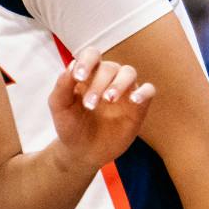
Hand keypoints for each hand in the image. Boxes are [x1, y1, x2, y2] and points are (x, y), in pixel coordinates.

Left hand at [45, 48, 154, 175]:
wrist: (82, 153)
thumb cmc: (70, 126)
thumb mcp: (60, 107)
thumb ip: (62, 86)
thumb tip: (72, 64)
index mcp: (89, 74)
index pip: (92, 55)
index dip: (87, 61)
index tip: (79, 77)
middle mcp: (108, 78)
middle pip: (110, 67)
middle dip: (99, 84)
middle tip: (90, 105)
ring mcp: (125, 91)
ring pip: (129, 73)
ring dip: (119, 83)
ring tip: (109, 99)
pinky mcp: (138, 107)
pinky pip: (149, 90)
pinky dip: (144, 92)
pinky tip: (134, 100)